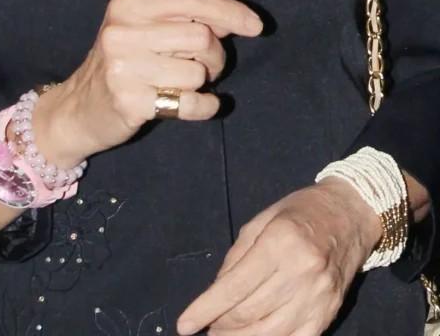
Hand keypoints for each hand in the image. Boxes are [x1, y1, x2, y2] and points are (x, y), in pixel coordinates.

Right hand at [33, 0, 261, 166]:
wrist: (77, 110)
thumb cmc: (121, 64)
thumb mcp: (141, 29)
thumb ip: (183, 18)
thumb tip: (237, 18)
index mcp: (127, 5)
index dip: (230, 10)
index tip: (256, 26)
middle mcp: (122, 32)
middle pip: (201, 37)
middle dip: (215, 56)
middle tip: (204, 67)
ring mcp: (123, 69)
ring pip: (197, 73)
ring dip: (203, 83)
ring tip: (182, 85)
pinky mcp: (130, 103)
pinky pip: (191, 103)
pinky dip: (203, 106)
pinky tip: (192, 104)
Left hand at [177, 179, 381, 335]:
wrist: (351, 215)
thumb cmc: (300, 211)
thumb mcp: (262, 220)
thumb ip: (237, 256)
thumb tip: (215, 293)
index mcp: (279, 243)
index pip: (235, 287)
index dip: (205, 309)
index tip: (184, 325)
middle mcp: (300, 272)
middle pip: (249, 313)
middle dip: (220, 325)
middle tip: (205, 328)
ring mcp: (318, 297)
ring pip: (269, 333)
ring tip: (222, 335)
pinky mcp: (328, 313)